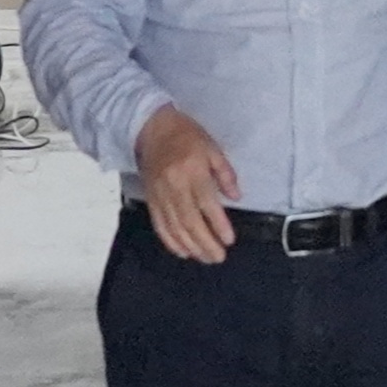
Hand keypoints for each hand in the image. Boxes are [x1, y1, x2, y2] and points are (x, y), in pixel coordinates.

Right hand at [135, 106, 242, 262]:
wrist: (151, 128)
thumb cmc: (186, 136)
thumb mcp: (212, 147)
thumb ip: (225, 173)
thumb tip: (236, 196)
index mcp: (192, 171)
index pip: (207, 204)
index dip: (218, 225)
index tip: (228, 240)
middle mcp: (174, 185)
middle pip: (190, 221)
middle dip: (205, 243)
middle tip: (219, 257)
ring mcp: (160, 194)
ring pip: (175, 228)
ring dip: (191, 247)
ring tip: (205, 258)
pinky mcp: (150, 199)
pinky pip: (159, 225)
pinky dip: (171, 242)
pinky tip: (183, 252)